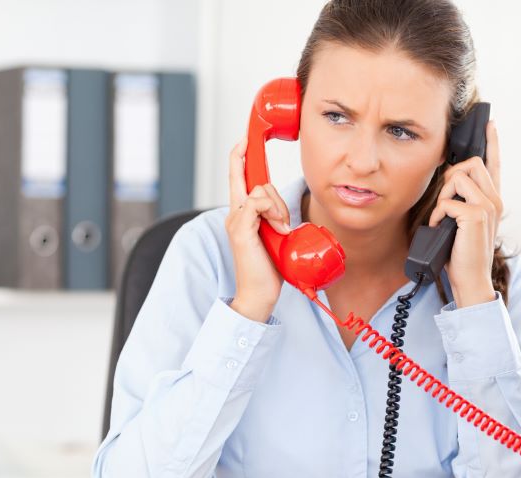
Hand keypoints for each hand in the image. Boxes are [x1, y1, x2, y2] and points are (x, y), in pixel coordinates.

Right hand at [225, 136, 290, 321]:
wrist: (258, 294)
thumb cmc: (268, 269)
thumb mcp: (276, 237)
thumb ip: (276, 220)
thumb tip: (285, 213)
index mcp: (242, 215)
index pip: (237, 177)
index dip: (239, 157)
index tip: (245, 140)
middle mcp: (235, 214)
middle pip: (253, 181)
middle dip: (276, 197)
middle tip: (283, 222)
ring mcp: (236, 221)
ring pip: (259, 190)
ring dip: (278, 208)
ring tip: (281, 231)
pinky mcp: (241, 229)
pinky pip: (257, 203)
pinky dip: (273, 213)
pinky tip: (279, 229)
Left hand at [428, 120, 501, 307]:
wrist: (471, 279)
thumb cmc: (462, 253)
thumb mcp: (463, 223)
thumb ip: (462, 202)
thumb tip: (448, 185)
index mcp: (493, 200)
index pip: (495, 164)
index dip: (493, 142)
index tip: (490, 124)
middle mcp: (495, 200)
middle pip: (472, 163)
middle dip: (451, 175)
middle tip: (445, 201)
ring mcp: (488, 206)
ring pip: (459, 177)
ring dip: (443, 196)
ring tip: (442, 217)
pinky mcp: (476, 216)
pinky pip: (448, 201)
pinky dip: (437, 214)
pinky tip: (439, 227)